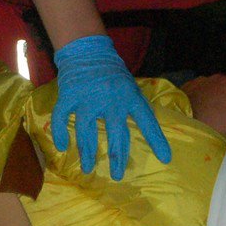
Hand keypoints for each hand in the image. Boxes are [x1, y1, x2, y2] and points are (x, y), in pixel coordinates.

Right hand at [50, 35, 171, 178]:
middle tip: (117, 176)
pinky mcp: (69, 96)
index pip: (147, 120)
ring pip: (86, 130)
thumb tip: (147, 130)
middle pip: (116, 133)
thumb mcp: (130, 86)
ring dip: (87, 152)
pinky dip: (60, 133)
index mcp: (129, 95)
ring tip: (88, 169)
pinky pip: (62, 118)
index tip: (165, 159)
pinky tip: (62, 147)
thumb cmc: (112, 72)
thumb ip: (135, 106)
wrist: (86, 50)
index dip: (157, 139)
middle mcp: (110, 98)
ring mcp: (88, 97)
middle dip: (117, 157)